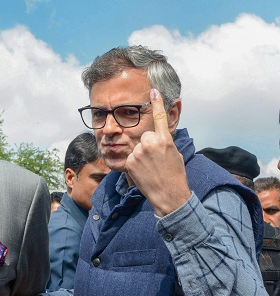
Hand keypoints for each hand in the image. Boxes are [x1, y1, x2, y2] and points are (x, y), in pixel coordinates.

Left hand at [125, 89, 190, 215]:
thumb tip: (157, 136)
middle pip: (145, 136)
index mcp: (165, 139)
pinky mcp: (129, 162)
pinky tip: (143, 173)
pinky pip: (131, 158)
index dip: (157, 103)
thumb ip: (164, 142)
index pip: (160, 118)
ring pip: (137, 147)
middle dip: (148, 145)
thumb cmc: (175, 175)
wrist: (169, 195)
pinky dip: (135, 164)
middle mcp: (150, 143)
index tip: (153, 91)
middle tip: (156, 160)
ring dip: (141, 156)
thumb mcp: (174, 154)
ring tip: (151, 168)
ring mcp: (138, 152)